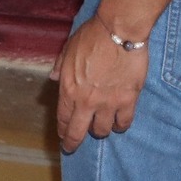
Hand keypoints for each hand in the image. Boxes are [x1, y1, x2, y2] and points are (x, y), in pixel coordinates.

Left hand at [51, 16, 148, 152]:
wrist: (118, 33)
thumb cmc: (91, 37)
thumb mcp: (68, 49)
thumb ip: (60, 66)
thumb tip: (52, 78)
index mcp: (68, 88)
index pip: (62, 117)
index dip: (62, 129)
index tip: (62, 136)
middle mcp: (86, 100)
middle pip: (78, 131)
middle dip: (73, 142)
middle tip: (72, 147)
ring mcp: (107, 103)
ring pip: (102, 130)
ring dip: (100, 131)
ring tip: (101, 128)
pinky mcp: (128, 101)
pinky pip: (124, 122)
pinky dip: (121, 126)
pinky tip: (119, 124)